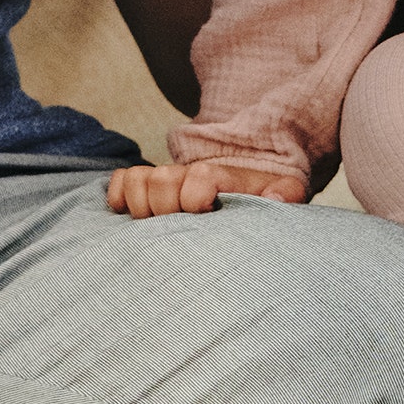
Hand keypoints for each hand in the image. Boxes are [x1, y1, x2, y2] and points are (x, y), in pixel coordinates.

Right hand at [105, 149, 306, 213]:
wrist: (243, 184)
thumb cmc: (262, 197)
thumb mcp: (285, 192)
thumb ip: (286, 193)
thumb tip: (273, 198)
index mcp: (220, 176)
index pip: (200, 176)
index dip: (196, 197)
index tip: (204, 215)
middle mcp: (187, 174)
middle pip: (162, 179)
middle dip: (166, 208)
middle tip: (178, 229)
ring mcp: (164, 178)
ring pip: (137, 179)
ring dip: (140, 205)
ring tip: (155, 226)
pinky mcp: (146, 185)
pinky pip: (120, 180)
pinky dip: (118, 196)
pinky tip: (127, 214)